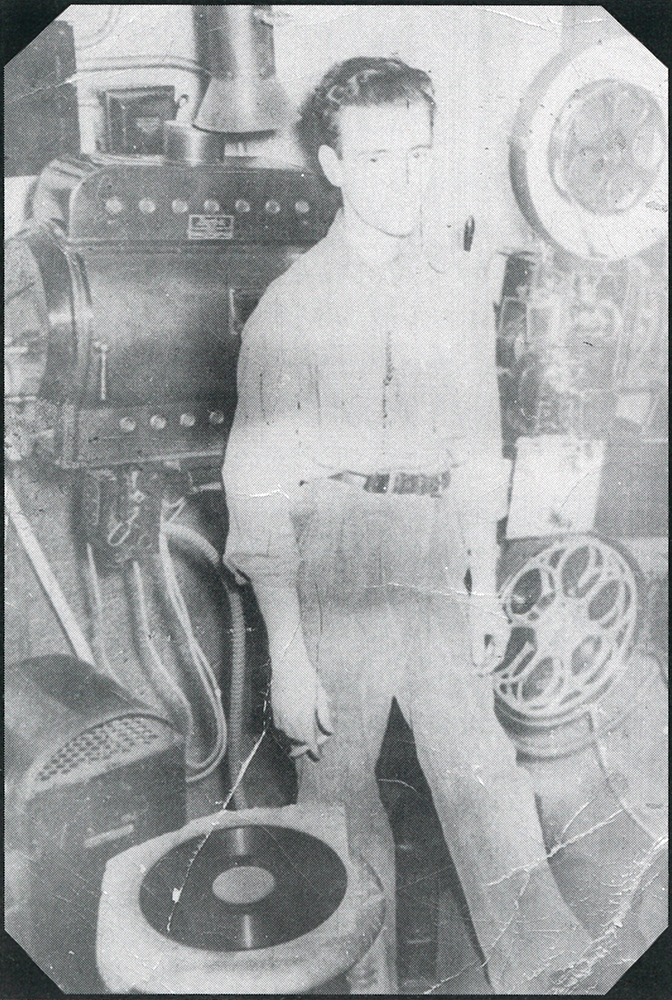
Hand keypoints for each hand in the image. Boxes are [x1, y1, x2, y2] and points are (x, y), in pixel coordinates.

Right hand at [269, 630, 332, 758]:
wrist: (287, 664)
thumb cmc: (306, 678)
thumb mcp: (320, 696)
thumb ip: (324, 716)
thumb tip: (330, 732)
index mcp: (303, 718)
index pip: (309, 743)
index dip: (314, 752)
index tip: (319, 756)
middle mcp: (289, 721)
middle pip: (296, 746)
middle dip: (305, 748)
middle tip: (315, 742)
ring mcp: (280, 717)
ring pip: (287, 739)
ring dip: (297, 741)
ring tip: (307, 733)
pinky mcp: (274, 712)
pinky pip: (280, 730)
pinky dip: (288, 733)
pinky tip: (296, 726)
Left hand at [467, 591, 510, 674]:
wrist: (480, 591)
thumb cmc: (479, 610)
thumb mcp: (476, 630)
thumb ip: (477, 647)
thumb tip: (478, 664)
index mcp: (502, 636)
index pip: (497, 657)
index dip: (489, 667)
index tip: (478, 674)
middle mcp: (501, 634)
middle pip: (494, 654)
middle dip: (485, 664)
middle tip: (473, 673)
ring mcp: (496, 630)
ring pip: (489, 648)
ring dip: (481, 657)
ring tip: (472, 666)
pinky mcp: (489, 625)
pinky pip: (486, 641)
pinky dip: (480, 648)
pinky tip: (472, 654)